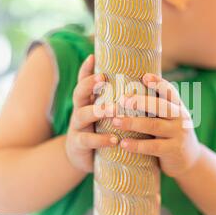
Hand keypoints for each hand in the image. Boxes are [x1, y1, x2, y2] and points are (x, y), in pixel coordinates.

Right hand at [65, 55, 117, 172]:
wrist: (83, 157)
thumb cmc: (99, 130)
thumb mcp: (104, 113)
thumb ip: (114, 99)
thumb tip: (138, 79)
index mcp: (87, 101)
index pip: (84, 81)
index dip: (86, 70)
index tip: (92, 57)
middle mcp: (79, 110)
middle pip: (78, 94)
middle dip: (88, 85)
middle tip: (102, 79)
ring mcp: (77, 127)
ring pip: (82, 115)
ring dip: (98, 111)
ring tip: (113, 109)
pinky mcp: (79, 144)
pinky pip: (88, 140)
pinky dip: (101, 139)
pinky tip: (114, 139)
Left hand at [112, 73, 201, 177]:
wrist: (190, 161)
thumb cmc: (171, 135)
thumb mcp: (169, 119)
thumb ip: (156, 108)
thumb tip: (128, 92)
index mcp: (178, 107)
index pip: (170, 91)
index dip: (159, 83)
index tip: (144, 76)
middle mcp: (181, 118)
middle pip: (160, 106)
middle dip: (140, 102)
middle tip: (121, 100)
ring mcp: (179, 134)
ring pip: (154, 125)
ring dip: (133, 123)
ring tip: (115, 121)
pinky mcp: (174, 150)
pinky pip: (153, 147)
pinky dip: (137, 145)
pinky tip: (123, 144)